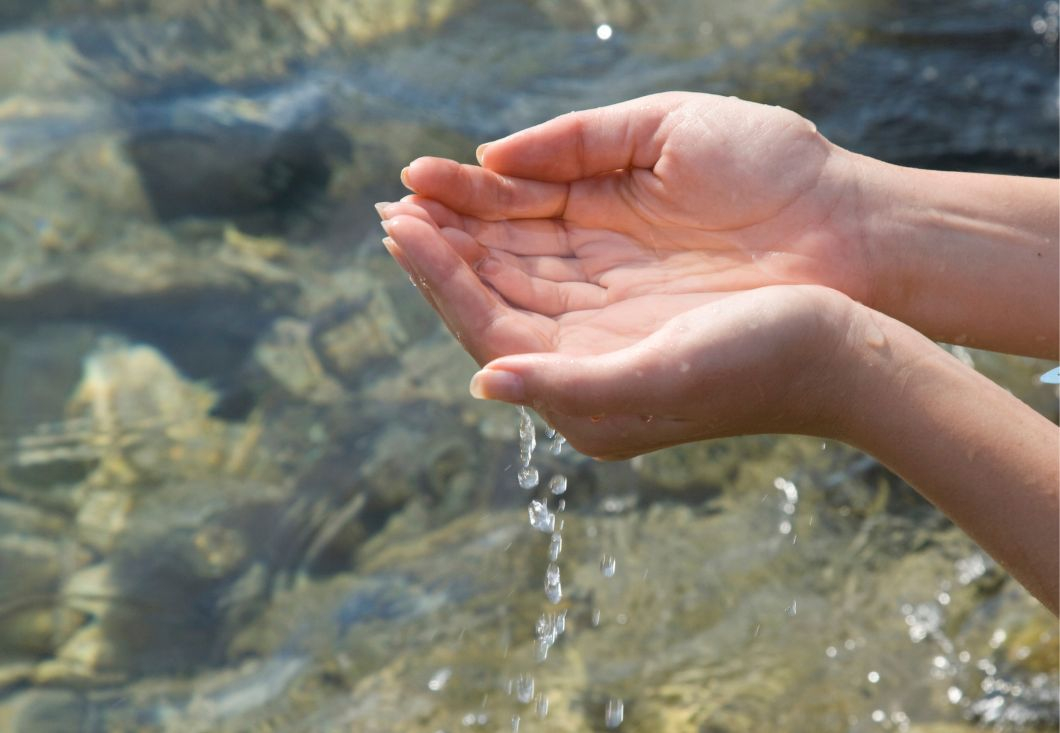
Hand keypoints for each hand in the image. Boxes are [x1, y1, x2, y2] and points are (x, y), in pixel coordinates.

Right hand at [399, 91, 869, 307]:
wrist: (853, 238)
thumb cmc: (772, 171)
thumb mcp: (668, 128)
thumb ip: (578, 139)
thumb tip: (490, 157)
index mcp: (603, 216)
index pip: (513, 216)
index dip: (462, 204)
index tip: (411, 188)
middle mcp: (598, 276)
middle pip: (502, 265)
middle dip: (445, 244)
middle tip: (392, 220)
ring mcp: (613, 321)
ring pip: (515, 304)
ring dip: (458, 280)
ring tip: (407, 245)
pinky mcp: (630, 361)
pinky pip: (552, 352)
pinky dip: (507, 336)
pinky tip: (462, 309)